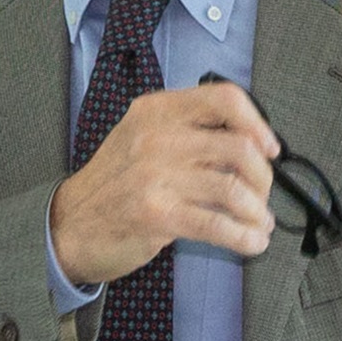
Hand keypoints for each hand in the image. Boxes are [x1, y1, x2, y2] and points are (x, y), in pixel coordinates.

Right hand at [49, 84, 279, 284]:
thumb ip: (186, 130)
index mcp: (157, 110)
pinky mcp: (158, 214)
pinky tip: (251, 241)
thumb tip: (248, 142)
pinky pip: (220, 225)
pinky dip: (246, 237)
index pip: (224, 98)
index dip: (257, 122)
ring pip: (235, 189)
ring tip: (258, 222)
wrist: (71, 222)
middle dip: (263, 177)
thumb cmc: (113, 182)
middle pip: (239, 146)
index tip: (270, 147)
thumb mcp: (141, 136)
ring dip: (258, 212)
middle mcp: (157, 136)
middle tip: (262, 193)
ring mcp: (156, 175)